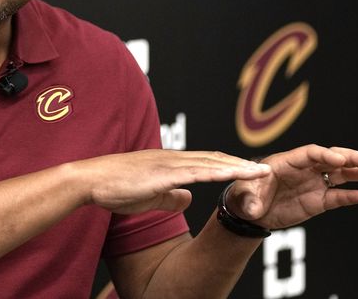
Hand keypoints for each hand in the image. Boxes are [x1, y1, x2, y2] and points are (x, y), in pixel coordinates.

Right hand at [76, 149, 271, 214]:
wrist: (90, 180)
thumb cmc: (114, 187)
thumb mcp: (149, 195)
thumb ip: (170, 196)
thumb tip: (188, 198)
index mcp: (169, 163)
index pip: (206, 161)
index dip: (230, 165)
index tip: (250, 171)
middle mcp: (172, 159)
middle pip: (214, 159)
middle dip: (241, 164)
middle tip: (267, 169)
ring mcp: (167, 164)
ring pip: (209, 163)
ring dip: (237, 167)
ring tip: (260, 172)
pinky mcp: (161, 173)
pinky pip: (194, 173)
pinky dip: (216, 172)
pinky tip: (232, 175)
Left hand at [226, 145, 357, 229]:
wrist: (249, 211)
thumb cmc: (245, 195)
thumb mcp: (245, 195)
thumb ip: (251, 200)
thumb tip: (253, 209)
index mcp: (285, 162)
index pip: (310, 153)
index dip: (325, 155)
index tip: (339, 159)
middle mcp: (303, 170)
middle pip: (330, 159)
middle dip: (350, 158)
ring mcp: (312, 184)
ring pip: (339, 175)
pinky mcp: (317, 200)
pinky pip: (336, 197)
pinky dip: (350, 196)